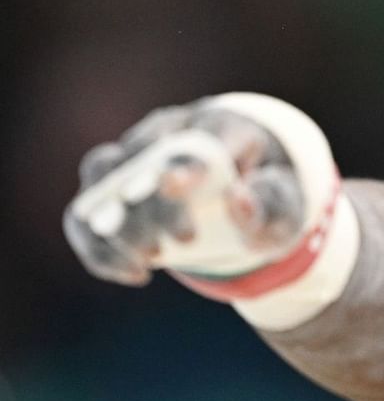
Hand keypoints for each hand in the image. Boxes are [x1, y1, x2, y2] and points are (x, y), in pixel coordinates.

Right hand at [64, 98, 308, 286]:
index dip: (184, 162)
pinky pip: (82, 214)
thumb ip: (269, 204)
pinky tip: (136, 274)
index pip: (200, 136)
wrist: (243, 190)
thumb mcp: (284, 204)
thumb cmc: (266, 193)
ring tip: (150, 260)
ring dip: (118, 224)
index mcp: (221, 126)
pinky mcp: (107, 190)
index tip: (174, 186)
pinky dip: (99, 248)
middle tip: (184, 240)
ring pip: (102, 176)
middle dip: (155, 203)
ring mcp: (131, 157)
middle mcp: (168, 131)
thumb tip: (238, 199)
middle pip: (143, 156)